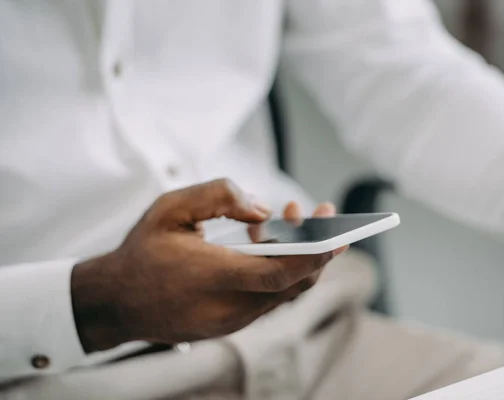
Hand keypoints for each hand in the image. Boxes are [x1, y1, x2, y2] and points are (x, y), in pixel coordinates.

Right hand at [71, 179, 342, 352]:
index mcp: (214, 277)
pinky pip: (266, 298)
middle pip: (292, 284)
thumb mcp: (171, 208)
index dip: (314, 256)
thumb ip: (219, 196)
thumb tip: (264, 210)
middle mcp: (229, 306)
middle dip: (316, 249)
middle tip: (325, 215)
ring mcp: (231, 321)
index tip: (337, 236)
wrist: (115, 303)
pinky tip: (266, 242)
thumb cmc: (142, 252)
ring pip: (282, 292)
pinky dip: (277, 271)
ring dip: (296, 257)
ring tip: (293, 218)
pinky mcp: (230, 325)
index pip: (280, 274)